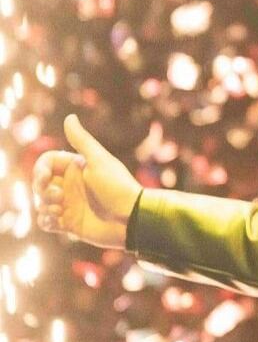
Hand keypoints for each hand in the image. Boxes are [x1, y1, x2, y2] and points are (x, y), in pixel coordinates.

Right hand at [31, 114, 142, 249]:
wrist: (133, 219)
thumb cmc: (118, 187)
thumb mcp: (99, 161)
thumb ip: (82, 141)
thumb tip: (69, 117)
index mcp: (76, 169)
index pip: (46, 163)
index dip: (39, 169)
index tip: (44, 178)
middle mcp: (71, 186)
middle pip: (39, 183)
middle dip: (42, 190)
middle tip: (57, 196)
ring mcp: (70, 205)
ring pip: (41, 203)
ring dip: (44, 206)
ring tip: (59, 210)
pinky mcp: (70, 224)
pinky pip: (46, 222)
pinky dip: (46, 221)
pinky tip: (58, 222)